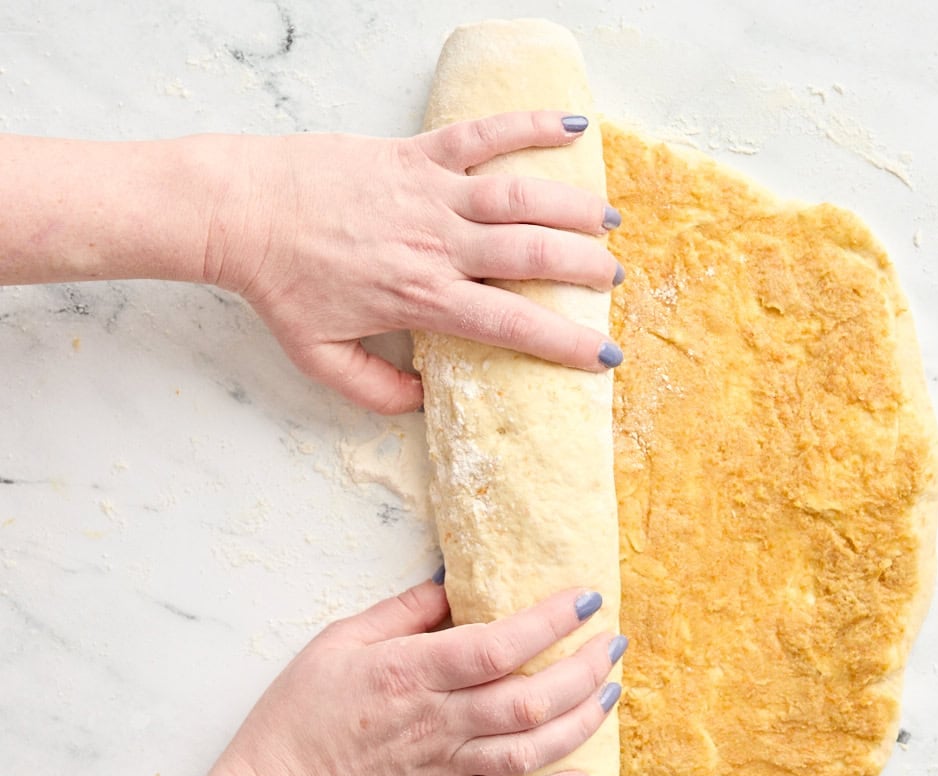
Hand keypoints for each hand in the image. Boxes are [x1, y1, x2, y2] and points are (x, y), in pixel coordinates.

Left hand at [205, 111, 624, 413]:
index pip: (509, 325)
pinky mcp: (415, 154)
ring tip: (608, 220)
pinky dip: (528, 127)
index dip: (564, 342)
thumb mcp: (320, 357)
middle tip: (612, 280)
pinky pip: (481, 136)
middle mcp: (436, 244)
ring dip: (571, 208)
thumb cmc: (280, 282)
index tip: (604, 356)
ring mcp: (428, 193)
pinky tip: (572, 126)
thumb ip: (376, 390)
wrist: (239, 210)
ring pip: (518, 197)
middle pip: (530, 256)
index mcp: (420, 297)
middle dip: (582, 269)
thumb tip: (424, 401)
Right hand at [221, 579, 623, 775]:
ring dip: (580, 723)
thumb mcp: (343, 637)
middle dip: (583, 670)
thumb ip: (404, 610)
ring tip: (610, 692)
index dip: (549, 622)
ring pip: (529, 750)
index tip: (585, 599)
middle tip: (612, 643)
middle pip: (527, 699)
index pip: (496, 646)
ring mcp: (443, 763)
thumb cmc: (303, 707)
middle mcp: (436, 720)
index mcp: (411, 672)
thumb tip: (455, 583)